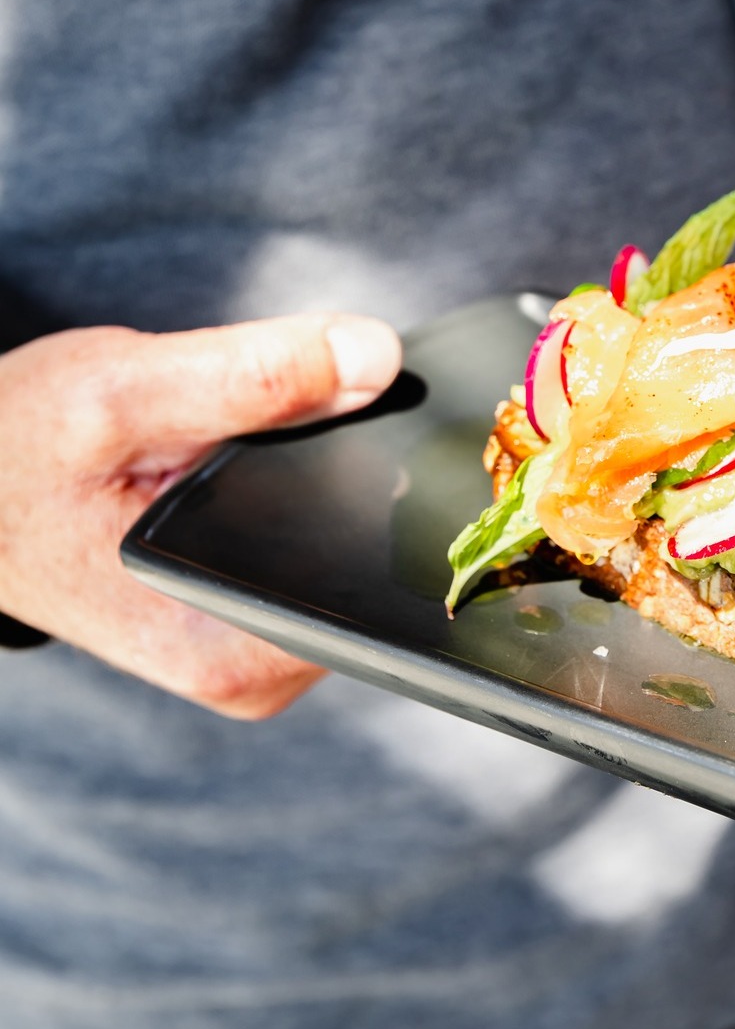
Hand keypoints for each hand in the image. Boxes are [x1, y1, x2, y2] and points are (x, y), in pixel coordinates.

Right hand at [0, 314, 401, 718]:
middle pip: (376, 564)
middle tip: (318, 404)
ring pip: (358, 550)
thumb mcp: (126, 391)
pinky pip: (328, 547)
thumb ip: (255, 377)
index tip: (395, 418)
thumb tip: (375, 359)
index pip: (380, 582)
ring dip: (344, 478)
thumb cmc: (21, 449)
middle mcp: (251, 669)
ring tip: (280, 428)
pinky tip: (282, 451)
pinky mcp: (254, 612)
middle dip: (369, 475)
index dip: (404, 491)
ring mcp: (257, 645)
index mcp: (224, 646)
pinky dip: (322, 489)